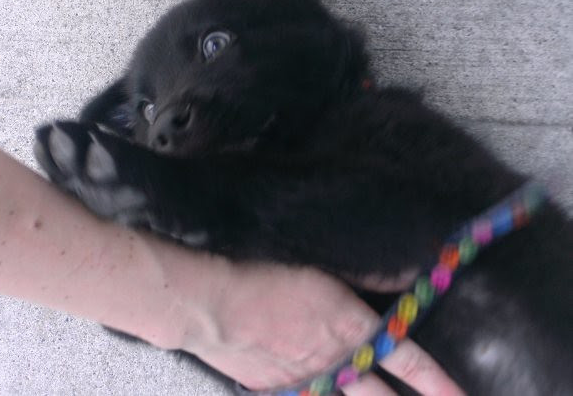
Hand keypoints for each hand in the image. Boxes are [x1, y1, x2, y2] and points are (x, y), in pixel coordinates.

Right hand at [178, 262, 462, 394]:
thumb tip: (400, 279)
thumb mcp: (320, 271)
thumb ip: (362, 281)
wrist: (215, 304)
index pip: (407, 360)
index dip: (439, 382)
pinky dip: (319, 394)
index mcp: (350, 327)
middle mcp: (336, 361)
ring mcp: (307, 380)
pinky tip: (320, 389)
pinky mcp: (277, 388)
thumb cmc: (265, 276)